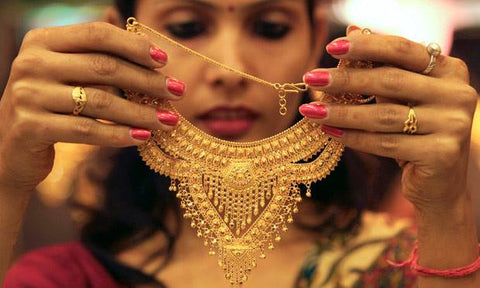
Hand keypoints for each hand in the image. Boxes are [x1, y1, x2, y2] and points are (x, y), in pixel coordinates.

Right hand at [0, 22, 184, 192]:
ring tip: (168, 121)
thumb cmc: (51, 105)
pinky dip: (119, 135)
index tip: (165, 61)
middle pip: (104, 67)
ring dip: (141, 113)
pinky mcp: (31, 126)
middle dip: (147, 81)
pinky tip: (143, 138)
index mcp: (42, 41)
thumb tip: (152, 52)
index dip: (134, 46)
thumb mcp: (66, 74)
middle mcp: (31, 63)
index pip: (97, 34)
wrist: (10, 147)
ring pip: (100, 102)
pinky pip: (87, 130)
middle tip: (178, 92)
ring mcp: (28, 95)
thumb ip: (97, 58)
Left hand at [300, 27, 477, 213]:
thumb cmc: (417, 132)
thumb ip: (382, 66)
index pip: (402, 50)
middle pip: (389, 81)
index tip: (332, 47)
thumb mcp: (403, 96)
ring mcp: (453, 125)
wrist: (441, 182)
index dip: (366, 46)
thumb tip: (351, 30)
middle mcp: (458, 94)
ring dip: (341, 111)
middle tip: (311, 78)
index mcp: (450, 71)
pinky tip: (329, 131)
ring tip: (310, 110)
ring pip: (383, 115)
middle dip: (345, 80)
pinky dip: (353, 137)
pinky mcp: (441, 153)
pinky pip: (385, 143)